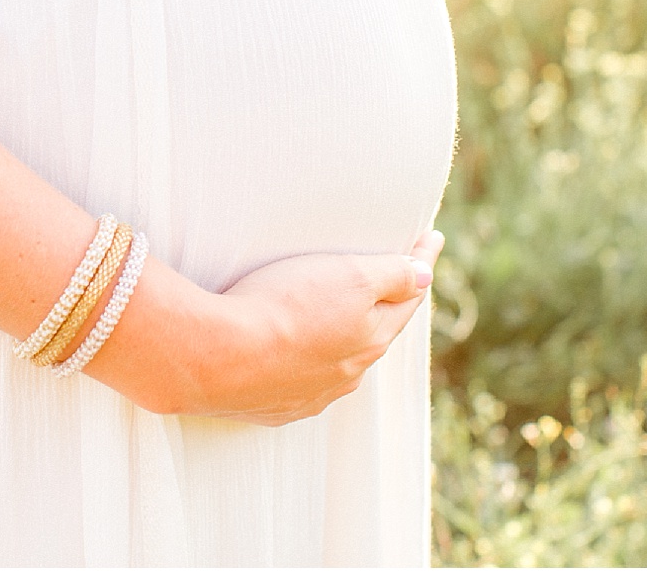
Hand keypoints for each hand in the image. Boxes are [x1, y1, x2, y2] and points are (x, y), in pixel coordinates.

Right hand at [180, 229, 444, 425]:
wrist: (215, 357)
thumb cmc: (283, 308)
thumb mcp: (349, 277)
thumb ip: (392, 276)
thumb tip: (425, 277)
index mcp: (369, 340)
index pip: (406, 299)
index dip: (419, 265)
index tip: (430, 238)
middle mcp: (346, 375)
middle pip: (374, 333)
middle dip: (384, 305)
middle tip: (391, 277)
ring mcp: (308, 395)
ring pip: (336, 361)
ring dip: (341, 338)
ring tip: (335, 315)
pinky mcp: (271, 407)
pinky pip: (296, 381)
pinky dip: (302, 362)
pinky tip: (290, 353)